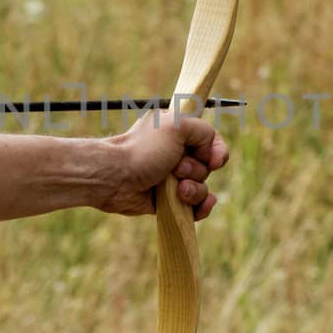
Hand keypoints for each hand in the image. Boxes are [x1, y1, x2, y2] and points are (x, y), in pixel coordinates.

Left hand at [99, 110, 229, 220]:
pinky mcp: (169, 201)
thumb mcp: (177, 125)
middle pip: (207, 166)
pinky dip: (199, 207)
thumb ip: (204, 131)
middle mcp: (176, 154)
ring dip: (195, 190)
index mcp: (177, 133)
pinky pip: (195, 206)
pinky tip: (196, 206)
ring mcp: (172, 179)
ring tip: (177, 190)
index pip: (210, 140)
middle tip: (176, 169)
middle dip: (197, 170)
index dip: (217, 150)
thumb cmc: (143, 150)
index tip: (214, 160)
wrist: (115, 178)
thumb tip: (211, 154)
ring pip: (202, 188)